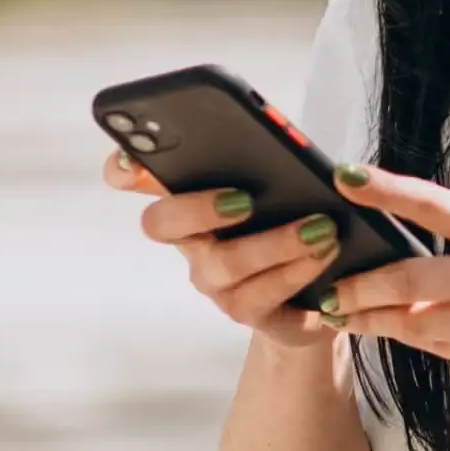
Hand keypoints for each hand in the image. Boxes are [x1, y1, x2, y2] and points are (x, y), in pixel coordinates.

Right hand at [104, 151, 342, 350]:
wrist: (321, 290)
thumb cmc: (292, 219)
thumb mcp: (281, 180)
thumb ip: (267, 155)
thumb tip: (284, 139)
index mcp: (189, 197)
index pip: (132, 178)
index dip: (124, 169)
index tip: (134, 161)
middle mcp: (190, 241)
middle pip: (161, 224)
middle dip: (197, 209)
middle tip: (245, 199)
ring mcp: (214, 281)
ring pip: (224, 264)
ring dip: (275, 243)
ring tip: (321, 228)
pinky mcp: (247, 311)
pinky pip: (262, 295)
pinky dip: (297, 271)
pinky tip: (325, 254)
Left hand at [320, 164, 449, 398]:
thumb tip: (409, 255)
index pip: (434, 205)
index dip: (385, 190)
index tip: (343, 176)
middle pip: (408, 281)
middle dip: (360, 288)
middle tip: (329, 292)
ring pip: (419, 325)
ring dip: (378, 322)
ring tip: (345, 316)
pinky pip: (445, 351)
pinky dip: (420, 342)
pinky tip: (398, 334)